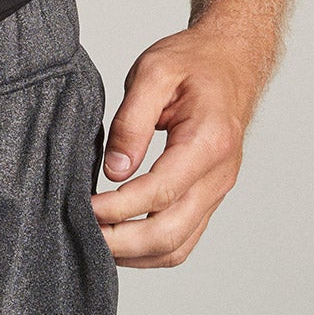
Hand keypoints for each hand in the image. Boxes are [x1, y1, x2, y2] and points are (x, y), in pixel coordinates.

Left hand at [88, 23, 260, 268]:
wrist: (231, 60)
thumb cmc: (193, 61)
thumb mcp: (155, 71)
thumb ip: (132, 121)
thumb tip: (114, 171)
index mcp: (208, 141)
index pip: (160, 192)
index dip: (118, 208)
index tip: (84, 207)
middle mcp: (218, 175)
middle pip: (170, 234)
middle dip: (122, 242)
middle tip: (82, 232)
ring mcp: (217, 190)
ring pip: (178, 247)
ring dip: (135, 254)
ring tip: (96, 241)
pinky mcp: (209, 196)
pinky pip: (183, 238)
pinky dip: (151, 249)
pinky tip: (121, 239)